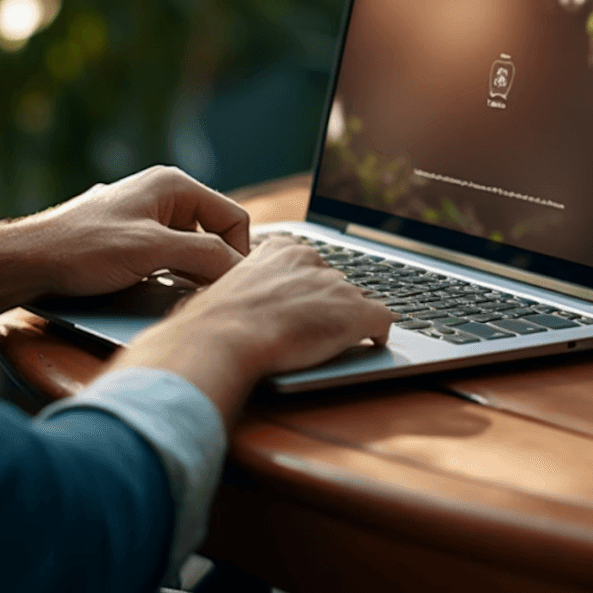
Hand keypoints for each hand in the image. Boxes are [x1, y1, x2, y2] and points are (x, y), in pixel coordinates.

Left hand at [23, 165, 250, 295]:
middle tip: (208, 295)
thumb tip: (241, 270)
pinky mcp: (132, 235)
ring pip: (192, 245)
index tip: (229, 286)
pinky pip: (169, 253)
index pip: (233, 218)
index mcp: (174, 185)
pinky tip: (160, 289)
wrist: (30, 260)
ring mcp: (146, 214)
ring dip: (193, 270)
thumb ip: (205, 255)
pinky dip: (174, 272)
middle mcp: (163, 194)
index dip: (238, 254)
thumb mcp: (153, 251)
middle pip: (214, 232)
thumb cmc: (85, 249)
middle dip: (215, 263)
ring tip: (184, 295)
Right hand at [114, 238, 396, 426]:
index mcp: (280, 249)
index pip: (308, 264)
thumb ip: (239, 288)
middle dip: (327, 305)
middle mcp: (313, 260)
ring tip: (333, 343)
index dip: (307, 289)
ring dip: (347, 321)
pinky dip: (379, 332)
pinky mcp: (357, 313)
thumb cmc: (210, 324)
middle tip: (315, 329)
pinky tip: (373, 343)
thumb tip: (226, 307)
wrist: (222, 340)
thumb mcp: (221, 290)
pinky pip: (383, 320)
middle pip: (334, 283)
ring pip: (356, 301)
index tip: (304, 306)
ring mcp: (337, 286)